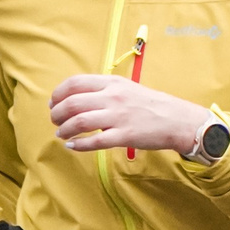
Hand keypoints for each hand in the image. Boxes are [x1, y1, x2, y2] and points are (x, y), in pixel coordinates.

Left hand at [48, 74, 209, 154]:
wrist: (176, 119)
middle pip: (73, 103)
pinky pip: (95, 142)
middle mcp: (113, 97)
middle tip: (55, 121)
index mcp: (111, 82)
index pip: (75, 83)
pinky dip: (79, 145)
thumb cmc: (149, 104)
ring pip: (79, 122)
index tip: (53, 103)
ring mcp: (118, 117)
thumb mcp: (126, 88)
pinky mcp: (124, 136)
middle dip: (57, 113)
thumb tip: (77, 98)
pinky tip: (73, 146)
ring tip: (61, 134)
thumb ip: (103, 90)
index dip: (58, 93)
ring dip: (64, 130)